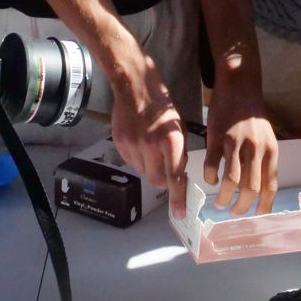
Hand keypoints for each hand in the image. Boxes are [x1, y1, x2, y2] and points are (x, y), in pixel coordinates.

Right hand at [108, 59, 189, 218]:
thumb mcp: (179, 128)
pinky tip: (140, 143)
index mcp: (171, 141)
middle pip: (157, 181)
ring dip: (150, 168)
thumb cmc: (163, 106)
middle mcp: (151, 147)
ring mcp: (133, 146)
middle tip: (167, 169)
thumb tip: (177, 174)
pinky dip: (138, 159)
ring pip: (144, 173)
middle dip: (164, 180)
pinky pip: (131, 163)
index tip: (180, 214)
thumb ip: (178, 152)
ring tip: (151, 149)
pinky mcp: (120, 145)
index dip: (178, 199)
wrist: (134, 86)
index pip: (175, 179)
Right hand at [203, 80, 278, 216]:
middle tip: (233, 213)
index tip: (256, 217)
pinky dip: (210, 178)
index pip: (270, 186)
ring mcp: (236, 144)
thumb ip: (265, 161)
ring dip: (224, 197)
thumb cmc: (253, 117)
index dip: (263, 206)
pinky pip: (213, 165)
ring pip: (231, 181)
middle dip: (241, 207)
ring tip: (219, 204)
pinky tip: (210, 180)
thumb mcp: (267, 138)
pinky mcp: (218, 138)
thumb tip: (261, 190)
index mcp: (270, 151)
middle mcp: (255, 150)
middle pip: (250, 189)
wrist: (239, 87)